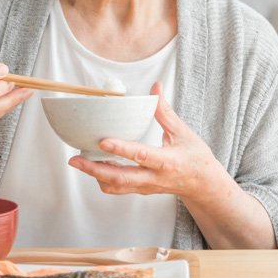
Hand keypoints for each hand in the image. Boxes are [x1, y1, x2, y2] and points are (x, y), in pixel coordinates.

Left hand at [68, 82, 227, 203]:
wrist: (202, 185)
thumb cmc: (195, 157)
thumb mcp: (183, 132)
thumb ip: (165, 112)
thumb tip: (155, 87)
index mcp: (168, 162)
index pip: (142, 155)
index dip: (121, 149)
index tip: (102, 141)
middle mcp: (155, 178)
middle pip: (121, 178)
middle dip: (94, 170)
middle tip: (74, 160)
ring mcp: (146, 187)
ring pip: (116, 186)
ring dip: (95, 175)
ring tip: (79, 161)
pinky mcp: (140, 190)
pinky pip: (118, 187)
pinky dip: (103, 178)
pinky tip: (95, 165)